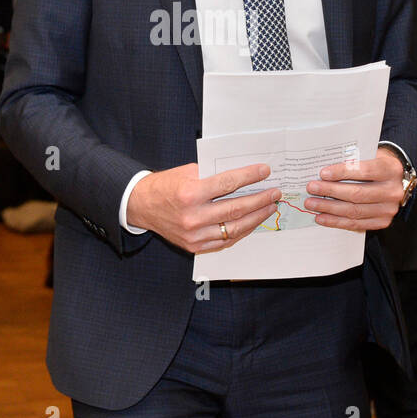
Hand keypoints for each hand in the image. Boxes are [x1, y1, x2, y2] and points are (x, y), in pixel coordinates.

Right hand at [126, 162, 280, 253]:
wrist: (142, 206)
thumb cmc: (166, 185)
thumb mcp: (188, 172)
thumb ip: (213, 175)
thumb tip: (244, 175)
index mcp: (190, 193)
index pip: (228, 183)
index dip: (250, 176)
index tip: (265, 171)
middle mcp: (193, 216)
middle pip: (236, 208)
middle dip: (260, 200)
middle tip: (275, 193)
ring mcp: (194, 235)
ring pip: (235, 228)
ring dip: (256, 217)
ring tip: (269, 207)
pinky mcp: (194, 246)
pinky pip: (225, 240)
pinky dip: (242, 231)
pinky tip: (252, 221)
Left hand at [303, 147, 406, 230]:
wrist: (393, 180)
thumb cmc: (375, 164)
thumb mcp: (369, 155)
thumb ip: (352, 160)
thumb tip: (323, 171)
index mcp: (391, 170)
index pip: (365, 171)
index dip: (342, 172)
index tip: (323, 173)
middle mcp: (393, 191)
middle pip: (358, 193)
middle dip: (331, 191)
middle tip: (312, 188)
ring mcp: (389, 209)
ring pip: (354, 211)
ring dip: (329, 208)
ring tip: (311, 203)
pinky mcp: (382, 222)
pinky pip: (355, 224)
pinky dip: (336, 221)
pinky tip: (321, 217)